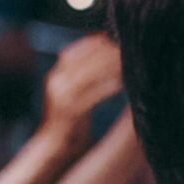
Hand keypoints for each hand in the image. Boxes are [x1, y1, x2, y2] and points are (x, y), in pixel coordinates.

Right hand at [41, 33, 122, 150]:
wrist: (56, 145)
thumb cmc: (71, 119)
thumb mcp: (72, 93)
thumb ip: (80, 75)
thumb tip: (100, 55)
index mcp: (56, 76)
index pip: (76, 51)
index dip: (95, 44)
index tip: (114, 38)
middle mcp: (56, 83)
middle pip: (84, 60)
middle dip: (105, 52)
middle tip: (126, 47)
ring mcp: (62, 97)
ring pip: (89, 75)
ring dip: (109, 66)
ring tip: (127, 61)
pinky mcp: (71, 112)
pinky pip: (93, 95)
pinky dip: (108, 87)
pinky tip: (123, 83)